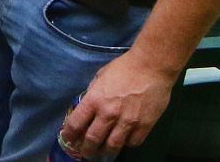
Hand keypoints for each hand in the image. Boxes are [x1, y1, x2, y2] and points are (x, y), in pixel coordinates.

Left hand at [62, 48, 177, 156]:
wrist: (151, 67)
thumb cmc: (123, 68)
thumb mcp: (100, 77)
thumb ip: (93, 94)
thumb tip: (88, 107)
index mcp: (94, 100)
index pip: (76, 123)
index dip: (70, 135)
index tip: (68, 139)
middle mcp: (109, 113)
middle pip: (93, 139)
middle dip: (86, 149)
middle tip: (84, 152)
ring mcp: (128, 122)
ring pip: (113, 145)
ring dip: (104, 151)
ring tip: (101, 152)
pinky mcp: (145, 126)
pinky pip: (133, 143)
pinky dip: (126, 145)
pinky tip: (123, 142)